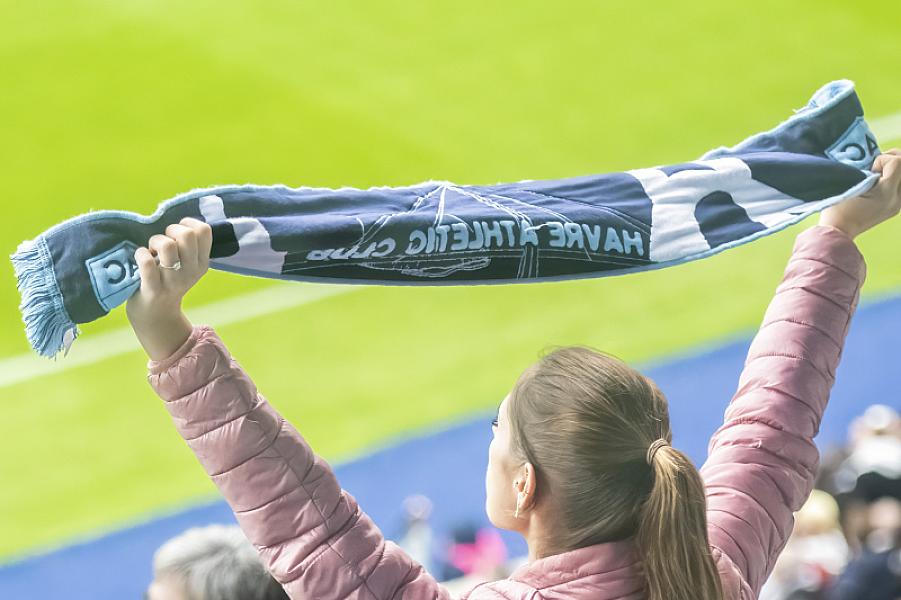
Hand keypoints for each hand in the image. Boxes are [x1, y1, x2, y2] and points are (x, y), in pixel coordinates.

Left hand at [126, 217, 212, 360]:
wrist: (155, 314)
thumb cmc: (166, 280)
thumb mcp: (186, 266)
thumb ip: (187, 246)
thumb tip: (176, 221)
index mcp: (202, 263)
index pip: (204, 230)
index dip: (187, 223)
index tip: (177, 233)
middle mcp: (191, 272)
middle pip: (187, 234)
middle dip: (170, 230)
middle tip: (162, 242)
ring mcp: (173, 281)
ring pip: (167, 245)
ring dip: (154, 241)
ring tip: (151, 250)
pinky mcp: (153, 289)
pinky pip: (147, 262)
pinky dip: (140, 254)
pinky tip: (140, 257)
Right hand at [820, 149, 900, 238]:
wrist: (838, 230)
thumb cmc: (837, 207)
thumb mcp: (849, 184)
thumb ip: (865, 170)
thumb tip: (874, 161)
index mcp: (885, 193)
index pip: (897, 162)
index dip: (882, 160)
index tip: (869, 170)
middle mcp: (897, 199)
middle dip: (893, 159)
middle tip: (878, 164)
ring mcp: (897, 204)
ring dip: (894, 169)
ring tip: (880, 172)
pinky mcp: (894, 207)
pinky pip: (899, 186)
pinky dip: (892, 179)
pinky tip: (879, 183)